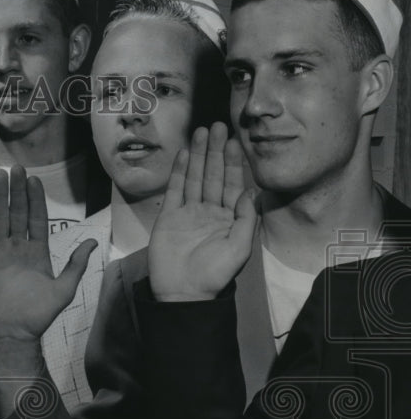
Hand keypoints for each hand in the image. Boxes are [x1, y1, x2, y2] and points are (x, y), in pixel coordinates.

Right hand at [0, 165, 96, 342]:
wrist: (13, 333)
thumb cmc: (38, 314)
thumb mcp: (64, 289)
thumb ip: (76, 264)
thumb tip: (94, 241)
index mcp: (36, 252)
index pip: (36, 219)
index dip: (35, 199)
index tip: (34, 179)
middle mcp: (16, 248)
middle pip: (16, 212)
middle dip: (16, 190)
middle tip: (15, 167)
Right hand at [148, 123, 257, 301]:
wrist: (183, 292)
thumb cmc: (215, 274)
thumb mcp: (240, 248)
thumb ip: (246, 219)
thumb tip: (248, 190)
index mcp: (228, 218)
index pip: (232, 184)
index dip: (233, 162)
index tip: (234, 140)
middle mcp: (208, 211)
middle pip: (213, 175)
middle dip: (215, 151)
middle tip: (217, 126)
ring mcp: (187, 212)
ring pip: (195, 177)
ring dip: (198, 155)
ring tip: (200, 132)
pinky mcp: (168, 216)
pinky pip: (175, 189)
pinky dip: (180, 171)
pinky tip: (185, 154)